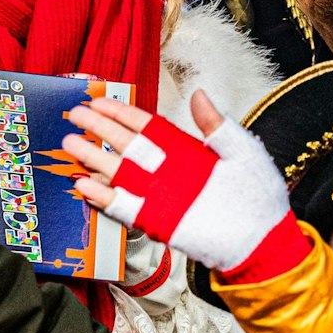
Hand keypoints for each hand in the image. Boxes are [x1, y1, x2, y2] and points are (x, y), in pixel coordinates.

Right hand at [62, 90, 308, 280]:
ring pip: (119, 173)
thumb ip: (216, 125)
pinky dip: (103, 197)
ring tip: (70, 144)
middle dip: (100, 129)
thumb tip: (199, 94)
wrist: (262, 239)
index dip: (122, 112)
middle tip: (75, 114)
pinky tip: (84, 185)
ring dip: (94, 159)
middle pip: (125, 144)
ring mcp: (159, 195)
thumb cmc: (257, 195)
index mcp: (184, 150)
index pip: (146, 125)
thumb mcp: (241, 151)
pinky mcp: (157, 221)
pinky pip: (124, 207)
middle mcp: (167, 170)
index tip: (100, 100)